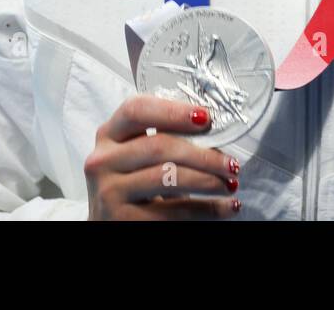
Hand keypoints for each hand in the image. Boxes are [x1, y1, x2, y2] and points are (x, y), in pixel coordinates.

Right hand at [84, 95, 241, 219]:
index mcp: (109, 134)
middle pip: (159, 146)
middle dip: (203, 154)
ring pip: (168, 177)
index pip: (136, 109)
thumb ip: (165, 137)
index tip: (207, 117)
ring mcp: (108, 191)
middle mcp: (102, 160)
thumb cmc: (134, 184)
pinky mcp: (120, 220)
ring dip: (208, 181)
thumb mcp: (139, 155)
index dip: (173, 111)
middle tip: (231, 163)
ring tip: (231, 184)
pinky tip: (226, 207)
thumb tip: (216, 131)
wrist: (112, 224)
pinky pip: (173, 212)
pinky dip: (207, 209)